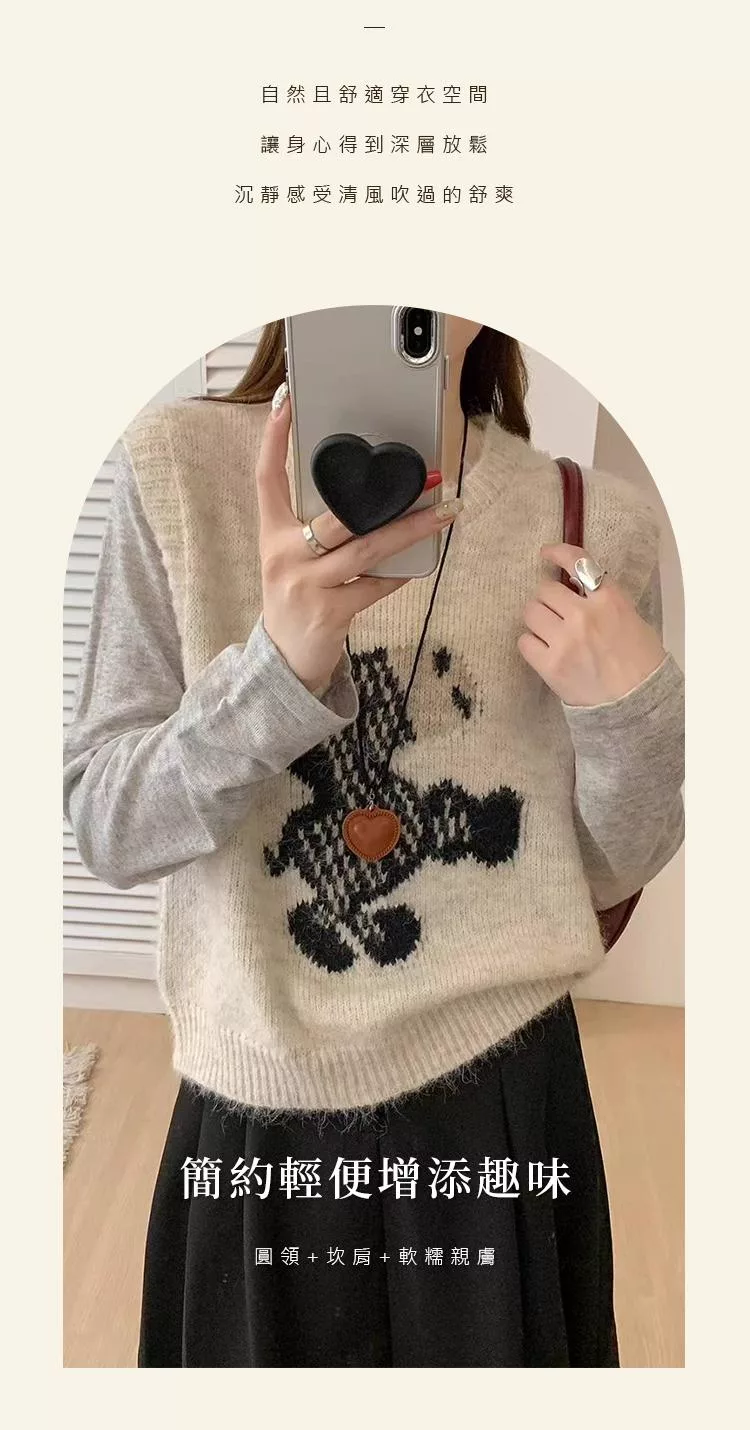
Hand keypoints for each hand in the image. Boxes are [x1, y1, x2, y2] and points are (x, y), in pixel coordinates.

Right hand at [256, 386, 461, 692]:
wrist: (284, 664)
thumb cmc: (299, 602)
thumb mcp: (294, 561)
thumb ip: (317, 530)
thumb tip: (372, 499)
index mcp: (272, 536)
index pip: (266, 479)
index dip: (273, 439)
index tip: (285, 403)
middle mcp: (284, 556)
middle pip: (337, 515)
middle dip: (388, 495)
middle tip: (430, 474)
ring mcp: (305, 586)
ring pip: (366, 549)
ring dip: (412, 529)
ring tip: (445, 512)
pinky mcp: (329, 614)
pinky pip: (375, 586)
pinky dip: (401, 574)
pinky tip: (423, 562)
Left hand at [518, 543, 665, 706]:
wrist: (637, 704)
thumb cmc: (642, 663)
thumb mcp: (632, 619)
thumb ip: (605, 601)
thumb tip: (578, 590)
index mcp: (610, 600)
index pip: (578, 563)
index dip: (558, 553)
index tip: (546, 553)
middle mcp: (584, 615)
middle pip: (545, 590)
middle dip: (548, 599)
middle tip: (555, 613)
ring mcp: (565, 640)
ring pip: (531, 612)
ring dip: (537, 620)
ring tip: (550, 633)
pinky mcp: (550, 665)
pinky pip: (524, 642)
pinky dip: (532, 645)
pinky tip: (545, 652)